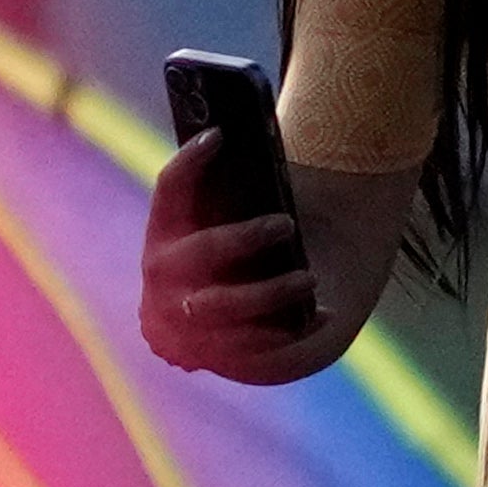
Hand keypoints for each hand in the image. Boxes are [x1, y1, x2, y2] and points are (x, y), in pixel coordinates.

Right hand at [137, 132, 327, 383]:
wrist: (182, 326)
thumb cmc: (210, 260)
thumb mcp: (206, 225)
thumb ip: (222, 196)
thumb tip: (256, 144)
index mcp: (163, 231)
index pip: (169, 188)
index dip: (189, 160)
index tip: (221, 134)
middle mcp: (163, 275)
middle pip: (203, 252)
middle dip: (247, 237)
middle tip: (288, 223)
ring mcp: (181, 318)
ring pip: (225, 306)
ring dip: (271, 292)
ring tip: (310, 278)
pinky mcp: (205, 352)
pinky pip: (251, 347)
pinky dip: (292, 331)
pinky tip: (324, 315)